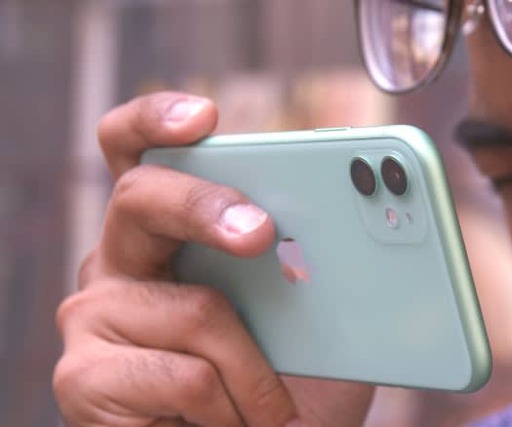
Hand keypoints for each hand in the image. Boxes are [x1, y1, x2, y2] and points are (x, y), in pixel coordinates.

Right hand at [53, 92, 373, 425]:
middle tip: (261, 233)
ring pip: (196, 309)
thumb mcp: (321, 315)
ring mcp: (93, 317)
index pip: (141, 152)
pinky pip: (186, 376)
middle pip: (142, 198)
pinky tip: (232, 423)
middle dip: (209, 209)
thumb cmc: (286, 380)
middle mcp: (122, 261)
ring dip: (259, 373)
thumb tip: (366, 218)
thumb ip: (326, 262)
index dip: (158, 121)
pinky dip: (234, 410)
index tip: (205, 116)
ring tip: (275, 406)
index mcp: (170, 231)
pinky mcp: (82, 378)